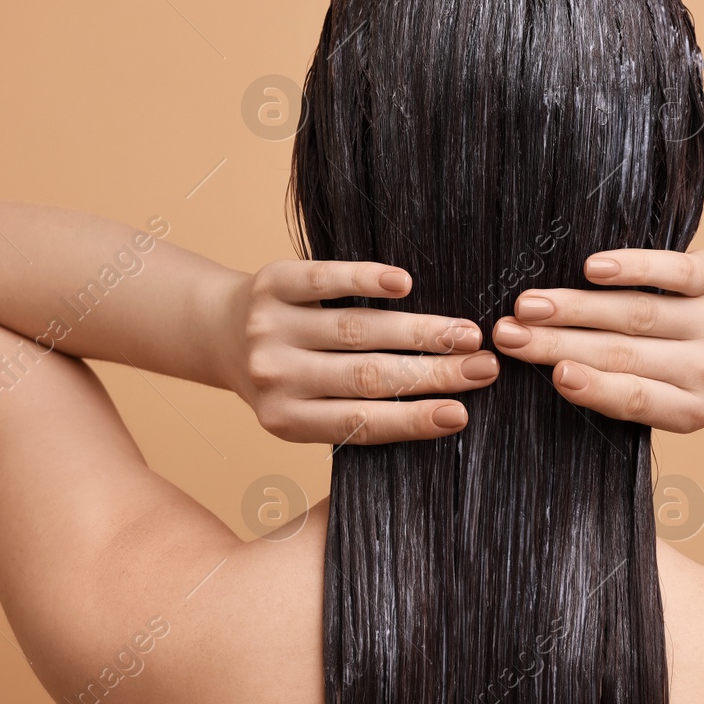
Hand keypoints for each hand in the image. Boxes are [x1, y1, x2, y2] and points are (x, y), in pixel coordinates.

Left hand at [226, 260, 498, 443]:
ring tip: (466, 333)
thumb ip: (353, 414)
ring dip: (419, 331)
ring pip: (357, 330)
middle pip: (367, 376)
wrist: (217, 332)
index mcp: (287, 421)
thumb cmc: (284, 377)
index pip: (360, 423)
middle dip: (433, 373)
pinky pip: (325, 280)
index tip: (461, 413)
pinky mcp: (271, 284)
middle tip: (486, 368)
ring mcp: (272, 329)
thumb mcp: (304, 410)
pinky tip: (404, 284)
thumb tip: (443, 415)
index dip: (412, 419)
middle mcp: (276, 376)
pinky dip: (366, 280)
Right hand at [491, 249, 703, 431]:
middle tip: (508, 334)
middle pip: (623, 353)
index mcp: (692, 411)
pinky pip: (671, 273)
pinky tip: (594, 268)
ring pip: (636, 314)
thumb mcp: (664, 391)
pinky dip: (631, 269)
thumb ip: (618, 388)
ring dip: (575, 307)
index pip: (636, 399)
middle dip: (558, 343)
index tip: (556, 374)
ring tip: (528, 305)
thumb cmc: (683, 361)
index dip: (595, 387)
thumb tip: (545, 370)